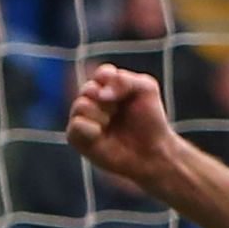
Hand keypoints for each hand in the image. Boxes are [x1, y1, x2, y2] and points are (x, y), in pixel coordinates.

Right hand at [66, 64, 179, 187]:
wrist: (152, 153)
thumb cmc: (150, 122)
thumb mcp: (146, 90)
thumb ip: (124, 80)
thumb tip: (100, 93)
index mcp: (107, 87)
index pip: (103, 74)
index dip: (113, 81)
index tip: (126, 94)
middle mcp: (92, 101)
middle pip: (89, 89)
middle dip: (109, 102)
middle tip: (120, 113)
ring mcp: (83, 118)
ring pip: (81, 105)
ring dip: (101, 115)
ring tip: (111, 125)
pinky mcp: (77, 137)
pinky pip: (76, 125)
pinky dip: (91, 128)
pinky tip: (101, 134)